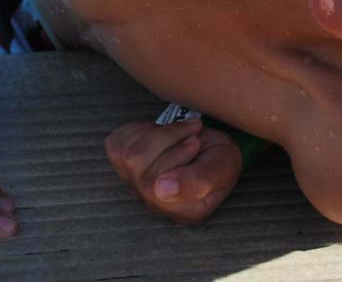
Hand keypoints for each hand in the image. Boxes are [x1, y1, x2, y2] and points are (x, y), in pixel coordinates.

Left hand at [104, 117, 241, 223]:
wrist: (210, 147)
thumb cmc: (219, 159)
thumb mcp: (223, 166)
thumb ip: (199, 180)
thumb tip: (160, 190)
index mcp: (183, 211)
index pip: (155, 186)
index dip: (176, 154)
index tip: (196, 140)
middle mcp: (154, 204)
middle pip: (138, 163)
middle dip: (169, 137)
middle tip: (192, 133)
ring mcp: (135, 185)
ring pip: (128, 153)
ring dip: (158, 133)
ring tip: (179, 132)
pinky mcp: (121, 164)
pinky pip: (118, 143)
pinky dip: (141, 130)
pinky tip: (160, 135)